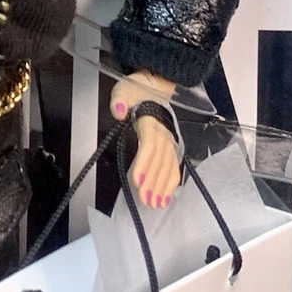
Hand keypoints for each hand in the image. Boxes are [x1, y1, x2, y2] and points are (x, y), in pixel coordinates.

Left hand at [110, 69, 179, 209]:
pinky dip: (171, 184)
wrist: (154, 86)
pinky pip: (173, 167)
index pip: (148, 144)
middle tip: (145, 201)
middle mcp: (163, 134)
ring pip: (167, 167)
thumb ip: (120, 100)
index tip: (136, 180)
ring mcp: (168, 142)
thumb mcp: (124, 90)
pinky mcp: (170, 147)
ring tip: (155, 205)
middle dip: (152, 182)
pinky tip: (166, 198)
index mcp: (151, 121)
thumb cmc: (136, 91)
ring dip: (162, 187)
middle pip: (158, 161)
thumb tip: (118, 110)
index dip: (143, 163)